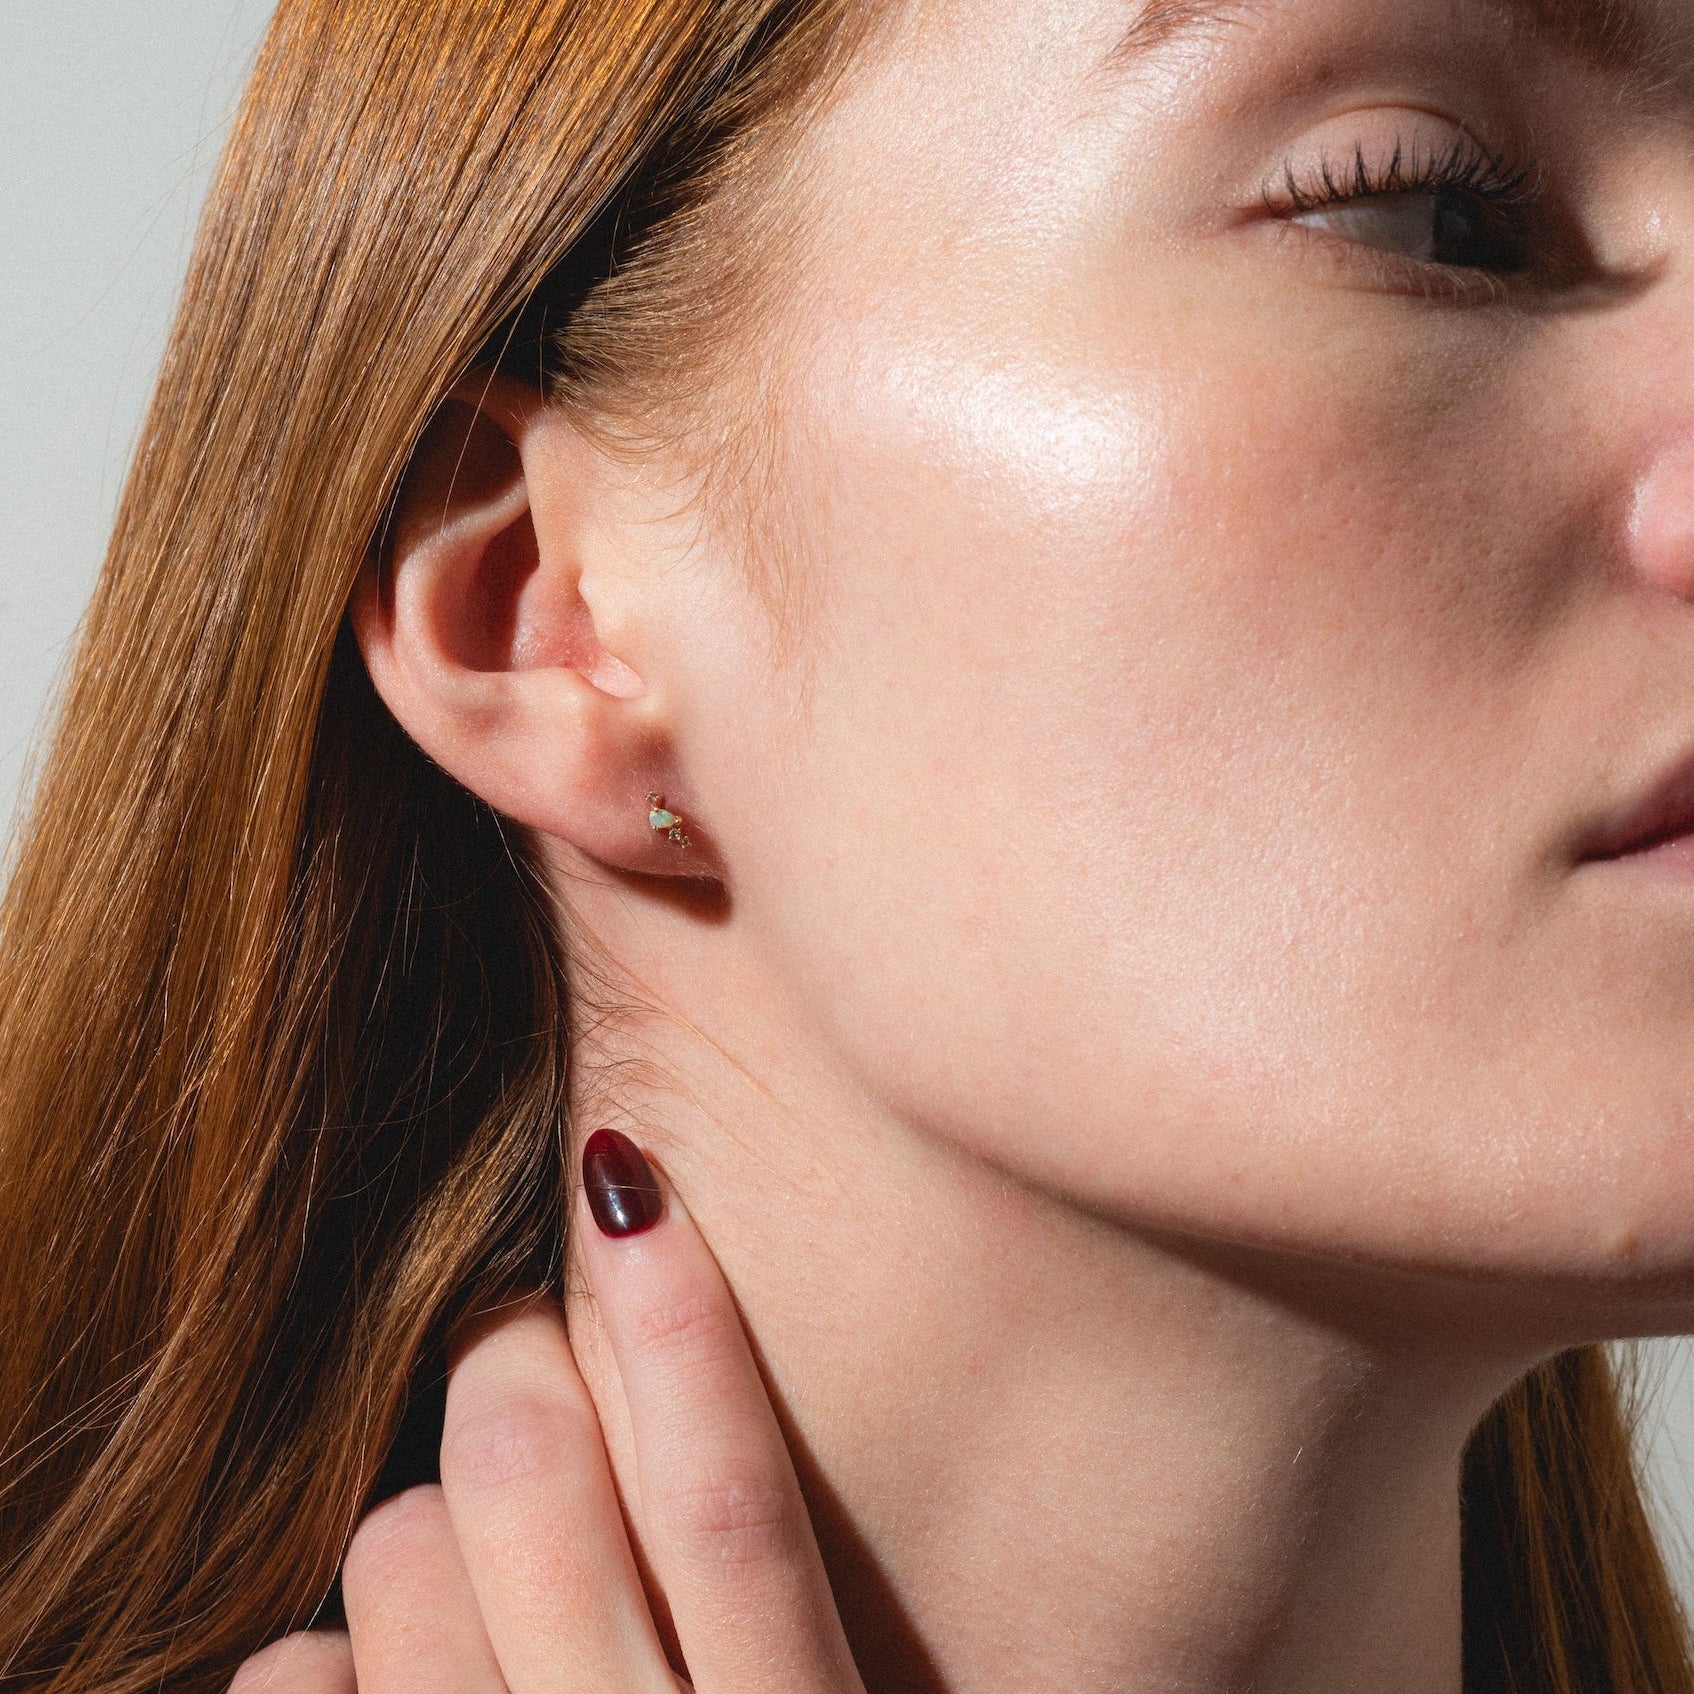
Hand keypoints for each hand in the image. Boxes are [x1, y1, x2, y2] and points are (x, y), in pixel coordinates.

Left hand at [231, 1139, 866, 1693]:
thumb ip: (770, 1608)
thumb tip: (633, 1411)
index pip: (737, 1518)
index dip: (685, 1329)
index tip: (629, 1173)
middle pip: (536, 1496)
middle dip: (513, 1385)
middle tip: (523, 1370)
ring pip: (398, 1562)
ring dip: (418, 1532)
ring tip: (462, 1581)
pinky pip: (286, 1683)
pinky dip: (309, 1662)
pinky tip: (359, 1690)